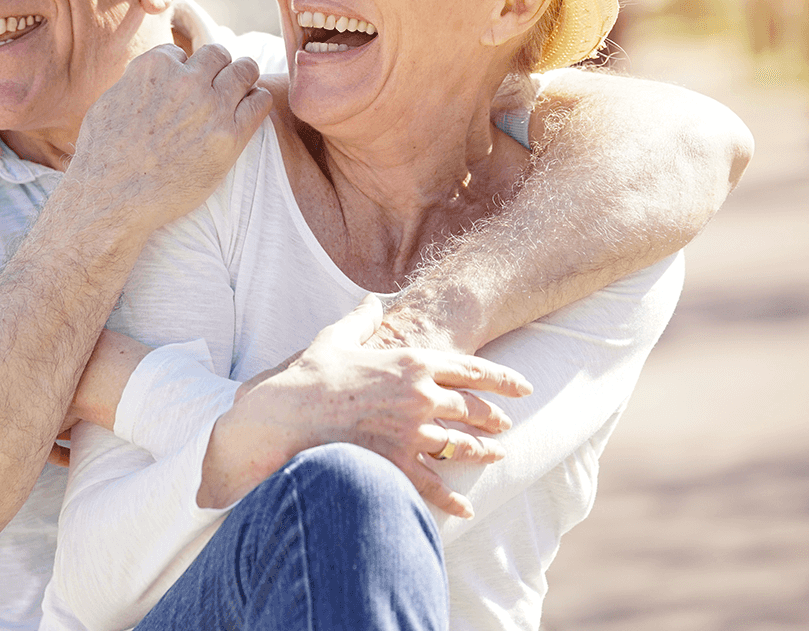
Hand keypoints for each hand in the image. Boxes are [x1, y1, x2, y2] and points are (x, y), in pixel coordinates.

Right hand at [65, 44, 271, 232]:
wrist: (113, 199)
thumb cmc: (104, 156)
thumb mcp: (108, 102)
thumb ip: (134, 82)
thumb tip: (144, 77)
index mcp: (154, 67)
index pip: (181, 53)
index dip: (182, 70)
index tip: (182, 89)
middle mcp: (186, 80)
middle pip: (218, 55)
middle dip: (217, 68)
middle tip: (216, 88)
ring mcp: (210, 107)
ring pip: (246, 70)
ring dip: (244, 79)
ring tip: (240, 94)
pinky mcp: (230, 136)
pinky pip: (259, 102)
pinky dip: (257, 101)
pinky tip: (249, 111)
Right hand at [202, 296, 531, 516]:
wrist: (286, 415)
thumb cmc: (310, 376)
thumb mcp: (335, 338)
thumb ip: (361, 319)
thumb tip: (371, 301)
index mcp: (411, 362)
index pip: (472, 369)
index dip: (503, 379)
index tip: (523, 387)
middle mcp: (420, 396)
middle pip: (474, 408)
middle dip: (494, 417)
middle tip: (505, 423)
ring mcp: (411, 433)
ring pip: (464, 446)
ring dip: (483, 452)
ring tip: (494, 455)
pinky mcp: (397, 464)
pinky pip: (436, 486)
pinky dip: (453, 499)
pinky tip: (465, 507)